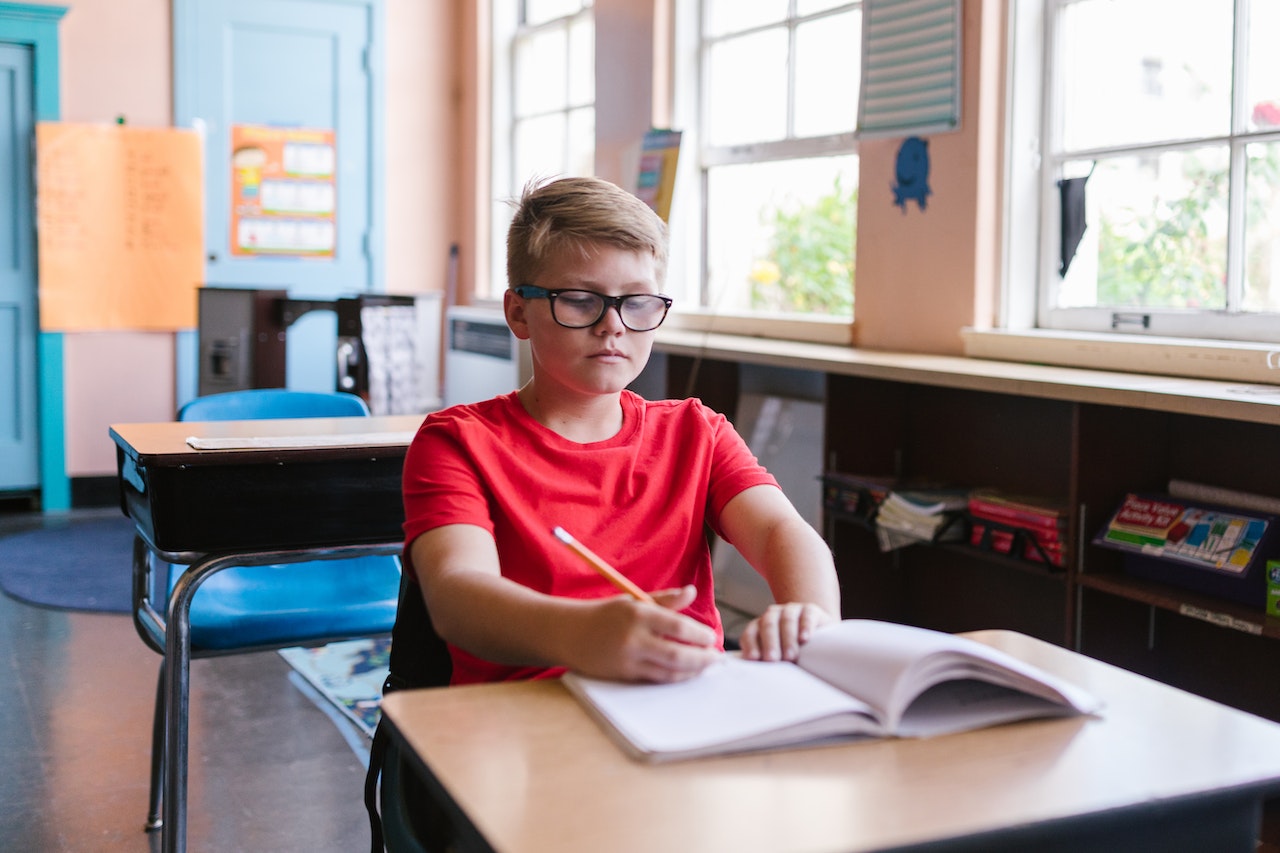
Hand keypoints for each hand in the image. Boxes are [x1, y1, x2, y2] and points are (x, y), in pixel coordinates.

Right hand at [565, 585, 721, 682]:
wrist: (569, 633)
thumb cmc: (605, 615)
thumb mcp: (633, 601)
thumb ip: (665, 600)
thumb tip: (692, 592)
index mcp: (638, 613)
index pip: (678, 627)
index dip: (700, 635)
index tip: (711, 638)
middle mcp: (633, 637)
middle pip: (677, 654)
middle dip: (702, 659)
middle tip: (716, 659)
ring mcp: (628, 659)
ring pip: (668, 671)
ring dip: (692, 671)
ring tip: (705, 667)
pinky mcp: (623, 675)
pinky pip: (655, 679)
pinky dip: (674, 678)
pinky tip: (685, 674)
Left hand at [738, 602, 833, 661]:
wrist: (818, 633)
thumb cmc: (792, 650)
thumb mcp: (778, 655)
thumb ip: (768, 661)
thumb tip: (759, 678)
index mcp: (759, 626)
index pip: (751, 633)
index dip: (751, 645)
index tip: (753, 659)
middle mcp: (773, 615)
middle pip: (768, 625)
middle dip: (770, 643)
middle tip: (772, 659)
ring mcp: (791, 610)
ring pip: (786, 620)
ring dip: (787, 638)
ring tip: (791, 656)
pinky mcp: (810, 610)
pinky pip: (806, 616)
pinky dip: (805, 626)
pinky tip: (805, 638)